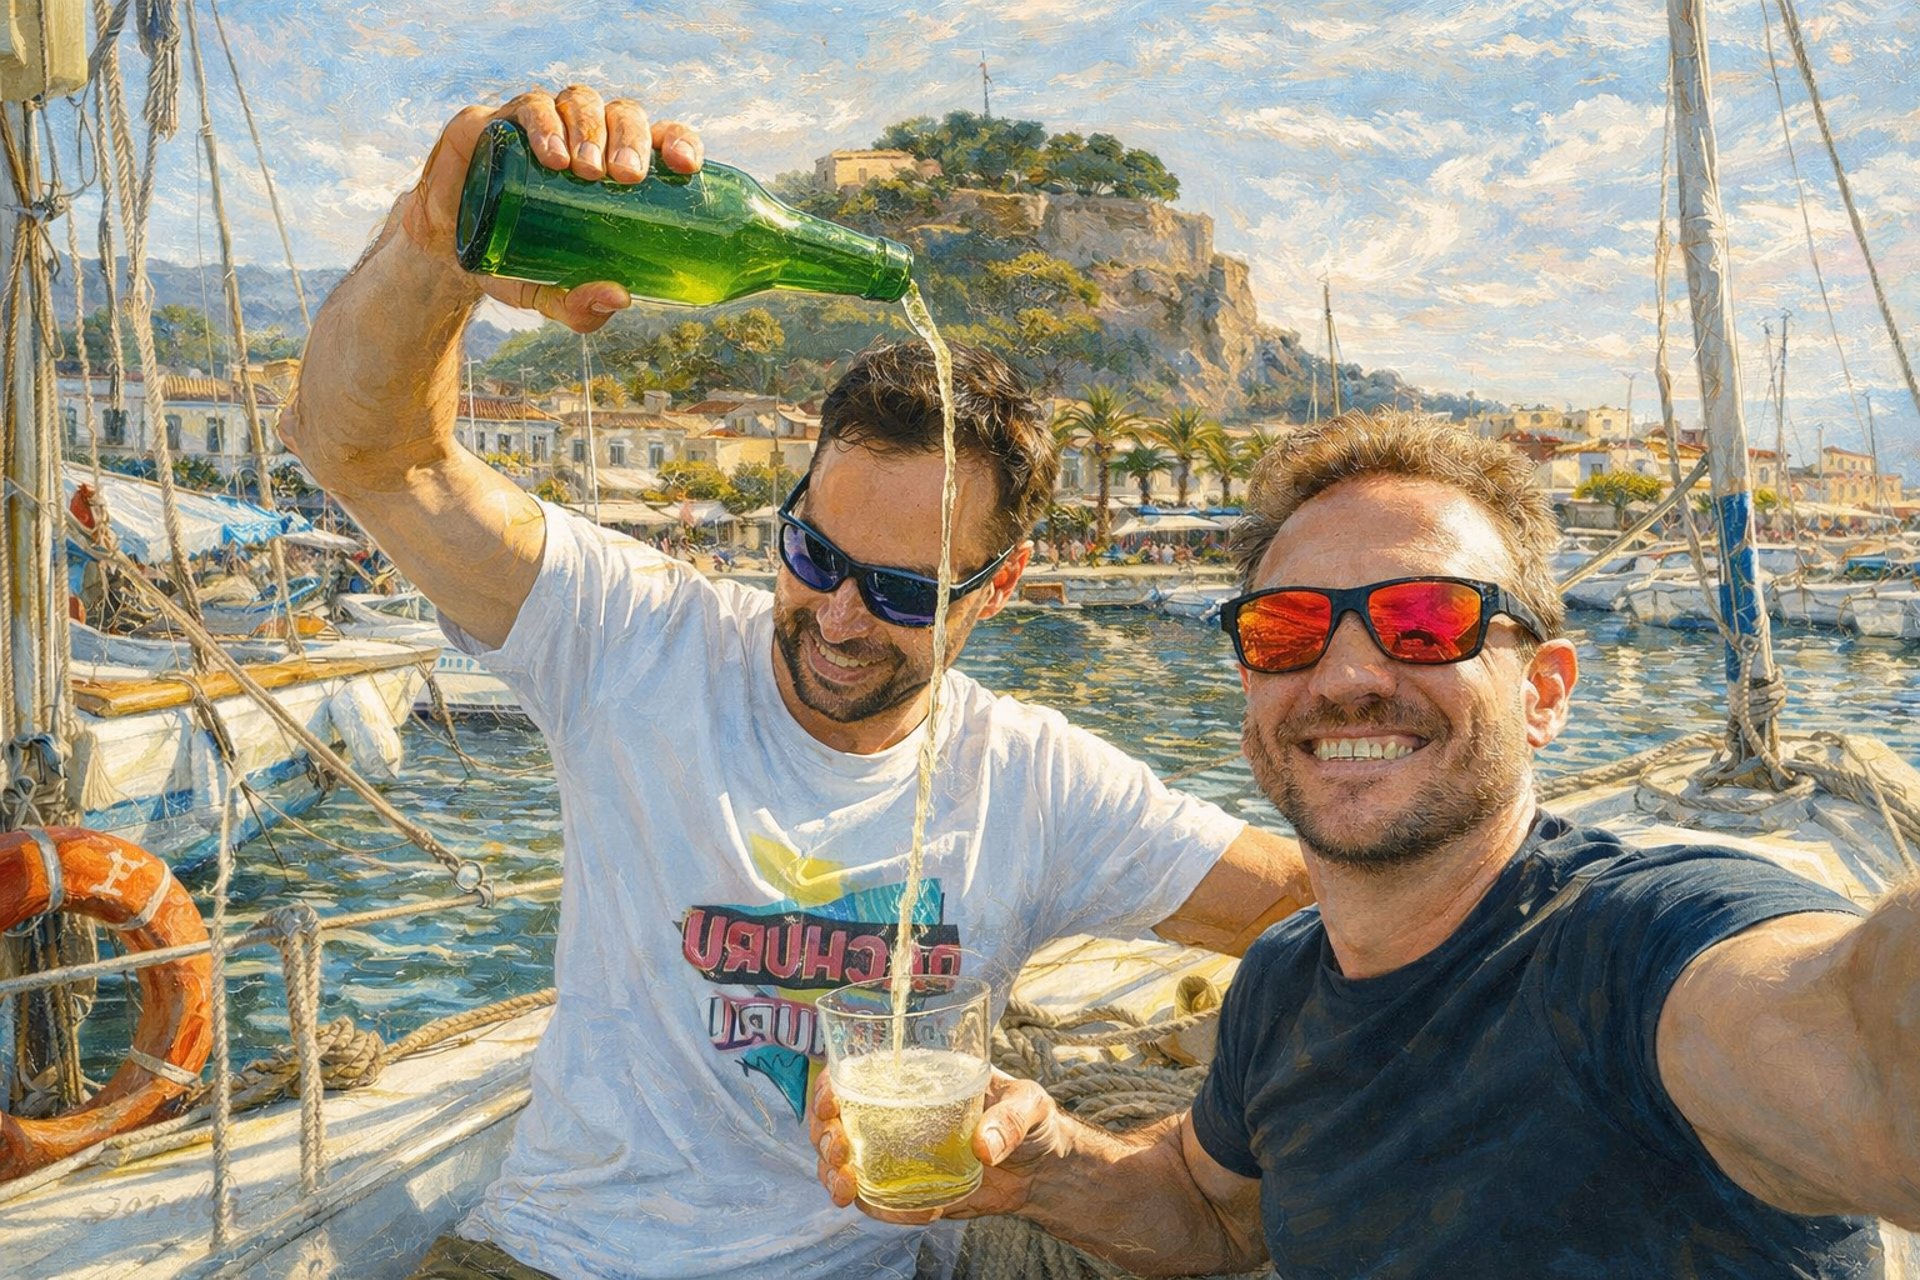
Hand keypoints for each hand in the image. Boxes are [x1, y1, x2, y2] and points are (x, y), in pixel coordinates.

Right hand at [398, 85, 704, 331]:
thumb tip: (619, 298)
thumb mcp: (549, 294)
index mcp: (613, 170)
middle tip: (626, 176)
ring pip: (581, 100)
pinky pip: (531, 105)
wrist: (446, 251)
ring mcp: (544, 124)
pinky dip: (545, 125)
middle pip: (623, 114)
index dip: (680, 142)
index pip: (660, 141)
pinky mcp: (500, 120)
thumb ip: (580, 308)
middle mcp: (584, 138)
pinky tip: (551, 156)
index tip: (686, 166)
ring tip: (583, 169)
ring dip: (590, 129)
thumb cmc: (514, 263)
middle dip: (631, 138)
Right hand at [810, 1068, 1065, 1224]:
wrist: (1043, 1171)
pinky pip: (880, 1202)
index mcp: (914, 1081)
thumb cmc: (1033, 1121)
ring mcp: (899, 1157)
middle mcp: (896, 1117)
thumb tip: (983, 1146)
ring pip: (844, 1166)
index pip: (856, 1076)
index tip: (828, 1102)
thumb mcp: (1029, 1103)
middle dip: (824, 1138)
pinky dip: (881, 1210)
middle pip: (836, 1125)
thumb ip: (1011, 1118)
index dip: (829, 1087)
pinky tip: (906, 1211)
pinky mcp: (911, 1191)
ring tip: (847, 1190)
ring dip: (833, 1177)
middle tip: (839, 1150)